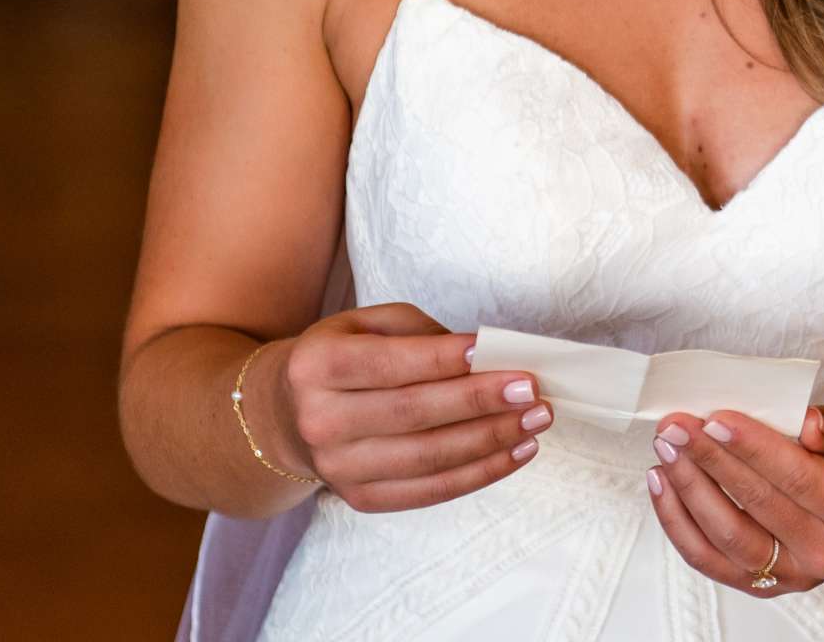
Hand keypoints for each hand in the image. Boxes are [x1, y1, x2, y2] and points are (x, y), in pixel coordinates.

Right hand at [255, 302, 556, 511]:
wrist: (287, 414)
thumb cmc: (345, 356)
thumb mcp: (368, 324)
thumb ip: (421, 333)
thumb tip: (486, 354)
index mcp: (317, 365)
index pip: (390, 364)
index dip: (443, 359)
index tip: (493, 349)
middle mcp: (320, 420)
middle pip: (412, 414)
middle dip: (479, 401)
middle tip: (532, 389)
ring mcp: (338, 467)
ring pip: (426, 458)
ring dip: (490, 440)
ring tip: (536, 421)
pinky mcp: (361, 498)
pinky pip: (429, 492)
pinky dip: (479, 474)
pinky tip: (516, 452)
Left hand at [645, 399, 823, 594]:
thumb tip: (806, 422)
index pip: (798, 478)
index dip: (754, 448)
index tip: (716, 418)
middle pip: (755, 506)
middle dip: (709, 461)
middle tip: (676, 426)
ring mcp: (793, 575)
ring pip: (725, 537)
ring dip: (688, 490)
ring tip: (666, 450)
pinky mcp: (763, 585)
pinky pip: (709, 558)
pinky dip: (678, 522)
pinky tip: (664, 484)